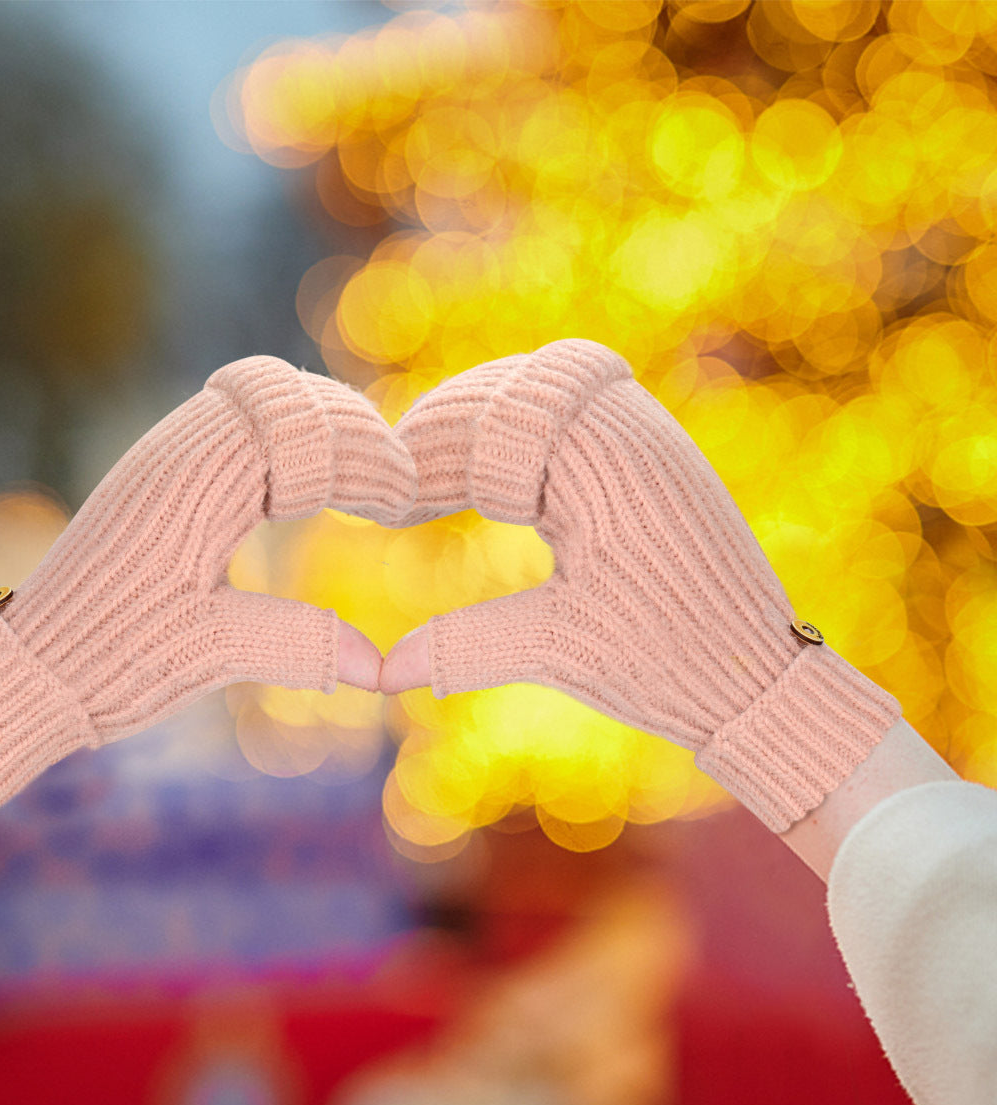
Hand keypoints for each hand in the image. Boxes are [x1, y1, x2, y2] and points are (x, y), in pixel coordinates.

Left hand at [0, 356, 415, 809]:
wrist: (26, 670)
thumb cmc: (105, 662)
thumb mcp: (209, 652)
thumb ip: (300, 644)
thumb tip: (382, 668)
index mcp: (188, 482)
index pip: (296, 422)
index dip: (363, 454)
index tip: (405, 502)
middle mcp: (173, 452)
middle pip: (279, 390)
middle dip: (348, 429)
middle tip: (395, 486)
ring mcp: (162, 459)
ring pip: (256, 400)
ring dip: (317, 431)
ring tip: (364, 485)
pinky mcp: (160, 478)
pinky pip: (234, 427)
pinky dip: (284, 445)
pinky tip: (308, 494)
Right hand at [378, 339, 901, 833]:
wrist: (766, 679)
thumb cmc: (672, 663)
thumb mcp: (558, 648)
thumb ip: (463, 645)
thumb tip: (379, 672)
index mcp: (607, 458)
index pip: (490, 421)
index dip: (424, 456)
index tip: (385, 504)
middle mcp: (634, 427)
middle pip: (516, 385)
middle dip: (449, 425)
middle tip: (399, 478)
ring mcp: (650, 437)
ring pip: (548, 391)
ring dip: (487, 423)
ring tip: (436, 476)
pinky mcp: (656, 459)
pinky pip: (577, 414)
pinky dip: (527, 437)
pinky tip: (500, 485)